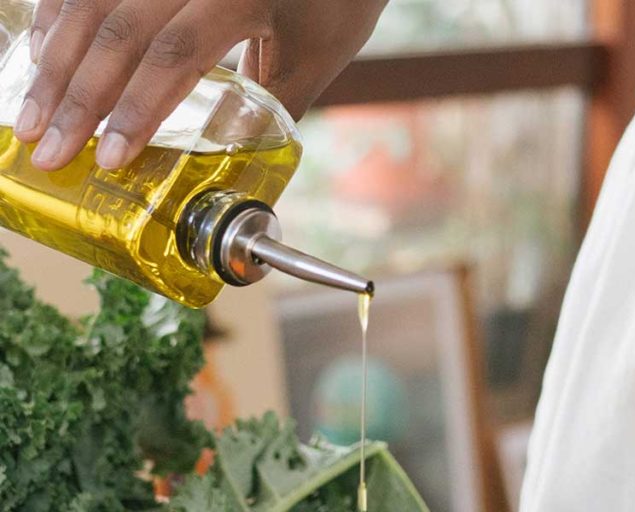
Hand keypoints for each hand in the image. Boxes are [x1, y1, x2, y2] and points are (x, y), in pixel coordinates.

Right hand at [14, 0, 386, 170]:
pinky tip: (44, 53)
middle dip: (76, 95)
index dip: (135, 109)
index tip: (108, 159)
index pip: (174, 54)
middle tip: (47, 149)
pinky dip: (60, 15)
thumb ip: (272, 107)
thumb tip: (230, 164)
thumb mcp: (318, 57)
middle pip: (118, 29)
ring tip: (32, 114)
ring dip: (54, 58)